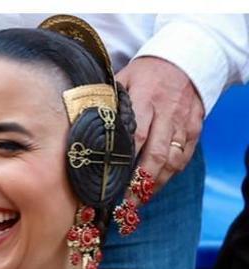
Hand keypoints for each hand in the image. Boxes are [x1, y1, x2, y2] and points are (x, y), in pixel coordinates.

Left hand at [115, 56, 204, 195]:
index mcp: (145, 98)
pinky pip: (185, 157)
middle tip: (123, 204)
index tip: (108, 181)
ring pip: (173, 159)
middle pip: (155, 154)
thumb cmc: (145, 73)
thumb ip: (105, 100)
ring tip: (138, 201)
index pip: (134, 135)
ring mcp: (183, 123)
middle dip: (139, 182)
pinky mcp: (196, 128)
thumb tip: (76, 121)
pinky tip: (154, 187)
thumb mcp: (122, 79)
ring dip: (155, 183)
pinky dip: (171, 174)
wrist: (185, 60)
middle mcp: (166, 113)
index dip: (122, 161)